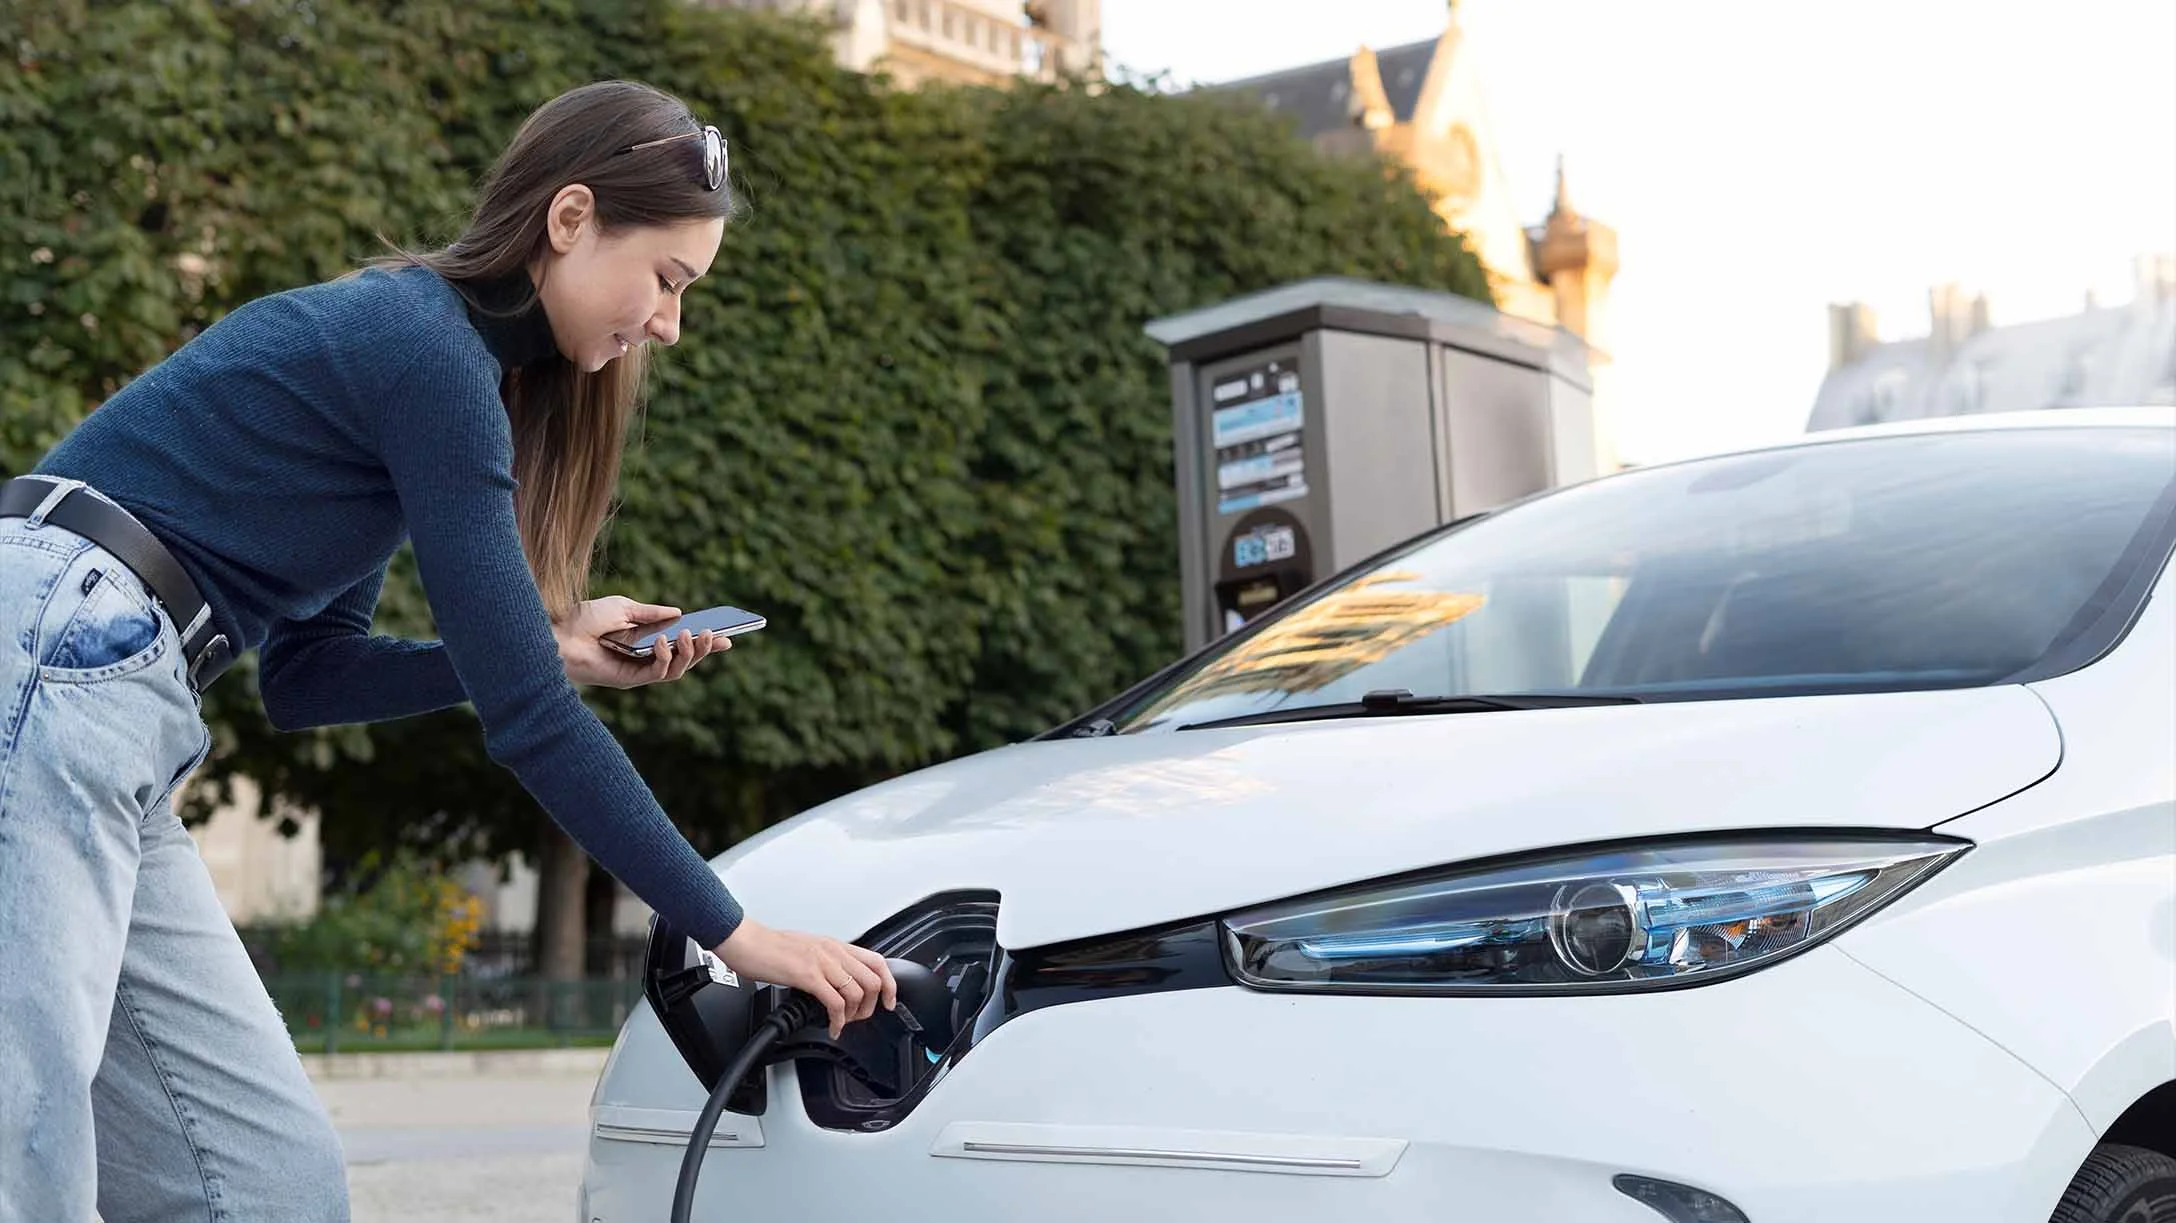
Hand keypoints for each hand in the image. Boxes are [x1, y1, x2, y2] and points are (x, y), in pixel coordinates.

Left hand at [550, 596, 727, 688]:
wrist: (558, 632)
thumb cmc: (585, 618)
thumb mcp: (624, 607)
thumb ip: (652, 613)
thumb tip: (680, 613)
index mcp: (647, 641)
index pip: (682, 644)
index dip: (705, 642)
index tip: (727, 634)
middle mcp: (646, 658)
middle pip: (685, 660)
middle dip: (704, 649)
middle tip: (714, 635)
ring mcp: (639, 671)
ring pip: (677, 670)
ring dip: (689, 653)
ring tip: (692, 633)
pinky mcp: (629, 680)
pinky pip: (657, 673)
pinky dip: (665, 657)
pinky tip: (663, 642)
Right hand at [714, 917, 897, 1038]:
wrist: (747, 942)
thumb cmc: (770, 947)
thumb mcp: (808, 949)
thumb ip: (827, 962)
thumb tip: (838, 981)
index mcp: (835, 945)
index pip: (877, 961)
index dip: (889, 984)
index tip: (889, 1001)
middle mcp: (833, 952)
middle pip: (872, 980)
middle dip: (871, 1006)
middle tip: (858, 1017)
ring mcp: (822, 962)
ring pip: (857, 992)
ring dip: (854, 1015)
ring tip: (842, 1023)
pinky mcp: (808, 975)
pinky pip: (835, 1002)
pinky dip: (838, 1020)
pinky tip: (832, 1026)